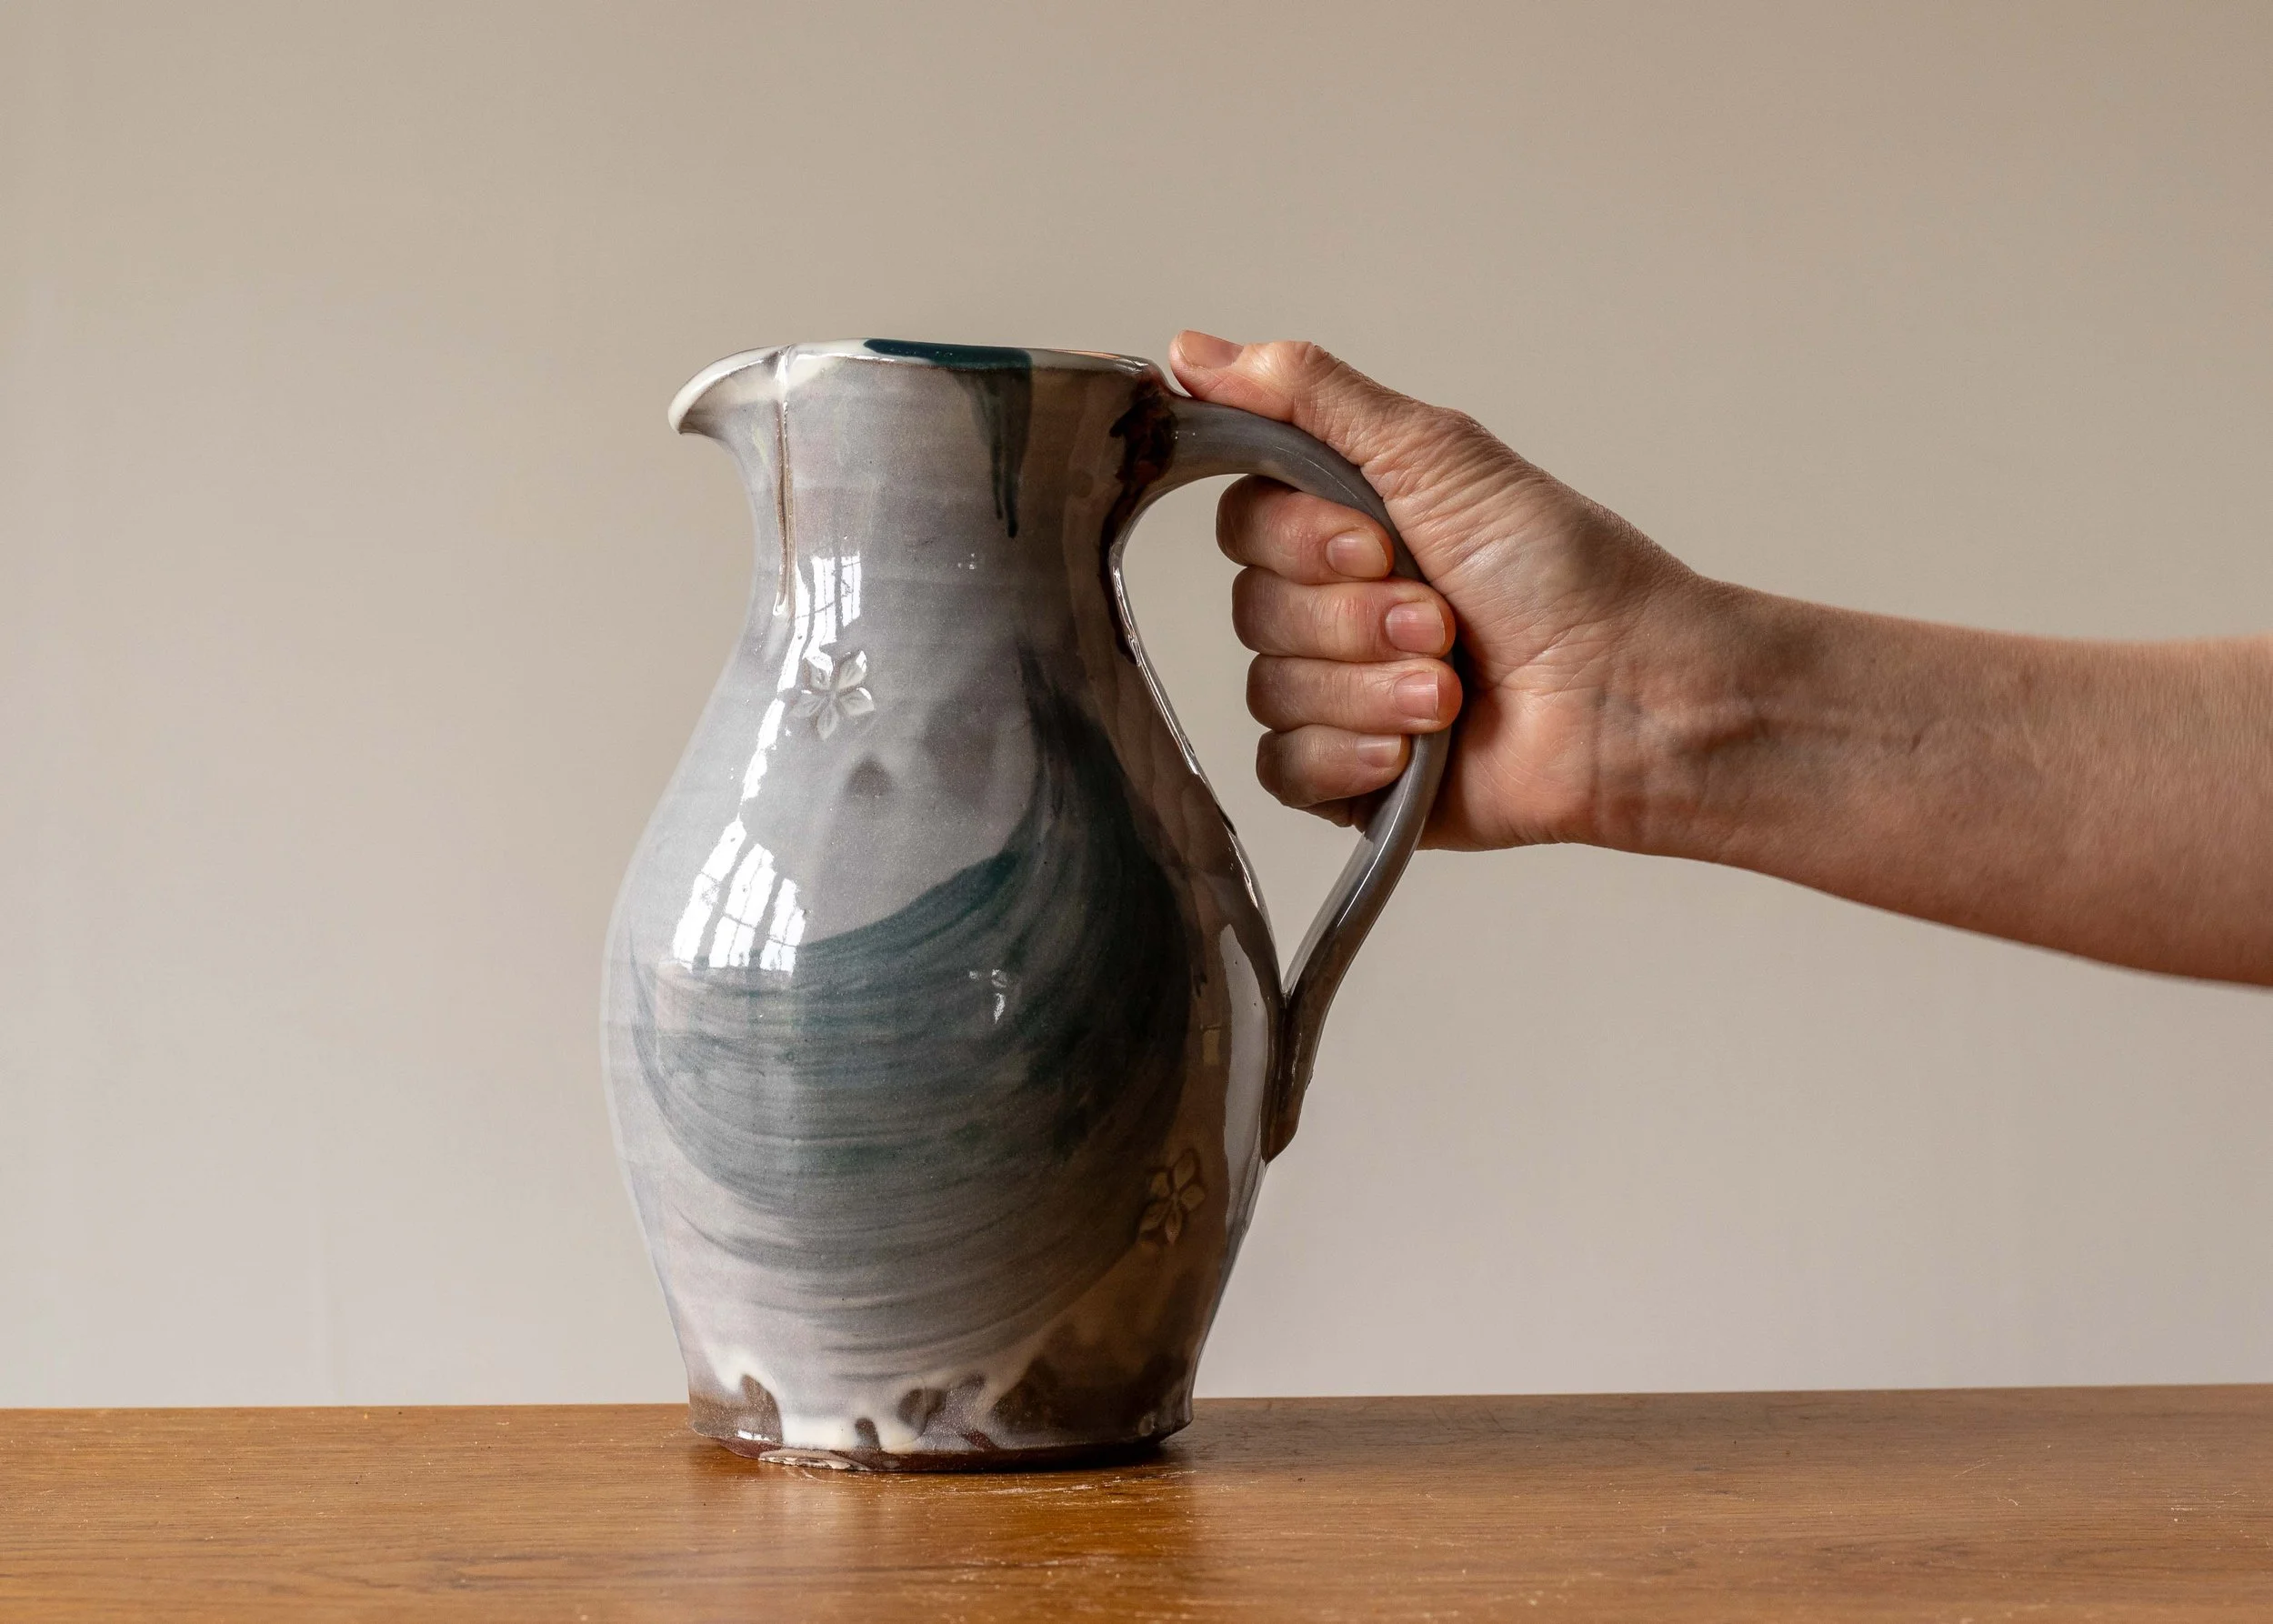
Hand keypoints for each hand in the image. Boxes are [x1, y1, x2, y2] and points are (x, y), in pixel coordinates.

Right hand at [1169, 332, 1700, 850]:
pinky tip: (1413, 753)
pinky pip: (1283, 769)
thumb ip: (1308, 395)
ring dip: (1369, 688)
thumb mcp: (1436, 451)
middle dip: (1353, 619)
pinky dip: (1348, 756)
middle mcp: (1337, 607)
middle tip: (1444, 620)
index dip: (1299, 540)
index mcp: (1349, 523)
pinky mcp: (1353, 778)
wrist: (1631, 698)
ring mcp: (1343, 694)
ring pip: (1269, 691)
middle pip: (1253, 609)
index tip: (1382, 541)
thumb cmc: (1563, 571)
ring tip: (1451, 690)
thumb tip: (1189, 349)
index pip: (1243, 523)